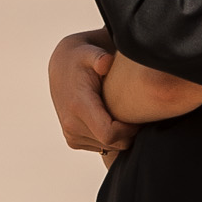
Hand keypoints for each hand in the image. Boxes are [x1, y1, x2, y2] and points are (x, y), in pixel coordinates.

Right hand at [49, 29, 132, 161]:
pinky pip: (102, 148)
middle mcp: (72, 125)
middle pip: (113, 143)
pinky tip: (113, 119)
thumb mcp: (90, 53)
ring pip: (109, 148)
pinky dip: (112, 138)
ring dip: (121, 136)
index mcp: (78, 106)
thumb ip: (99, 57)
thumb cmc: (83, 59)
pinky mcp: (73, 140)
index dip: (129, 130)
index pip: (110, 134)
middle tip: (137, 114)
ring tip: (124, 114)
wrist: (62, 67)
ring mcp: (71, 135)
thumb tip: (105, 62)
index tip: (138, 116)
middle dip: (129, 133)